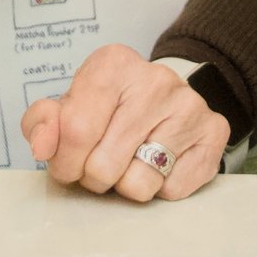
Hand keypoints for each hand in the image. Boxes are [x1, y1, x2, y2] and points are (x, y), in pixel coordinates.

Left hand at [22, 44, 227, 201]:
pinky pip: (172, 191)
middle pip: (103, 166)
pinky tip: (160, 161)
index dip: (64, 161)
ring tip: (131, 160)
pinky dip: (161, 187)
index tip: (70, 162)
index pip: (74, 131)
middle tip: (103, 160)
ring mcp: (189, 106)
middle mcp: (156, 79)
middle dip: (94, 177)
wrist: (167, 96)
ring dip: (127, 185)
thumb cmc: (110, 107)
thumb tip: (42, 146)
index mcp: (112, 64)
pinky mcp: (213, 133)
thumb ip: (42, 123)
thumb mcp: (70, 105)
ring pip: (138, 185)